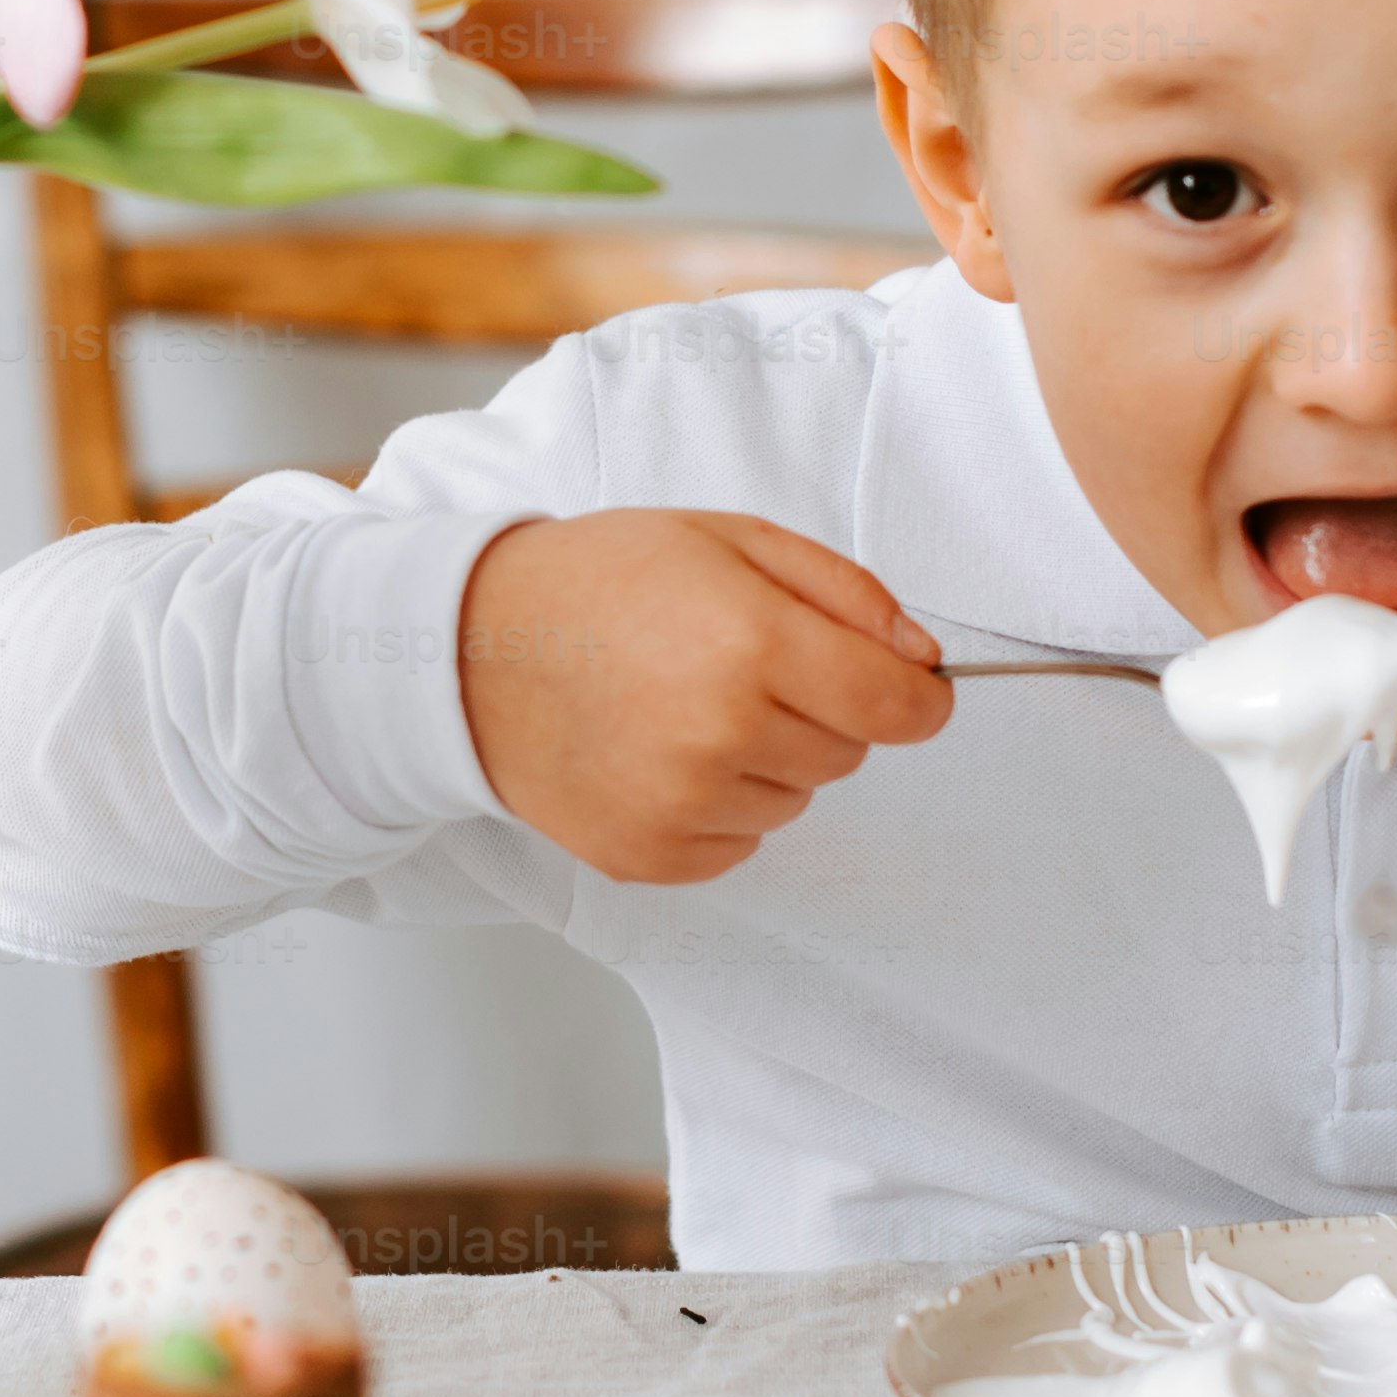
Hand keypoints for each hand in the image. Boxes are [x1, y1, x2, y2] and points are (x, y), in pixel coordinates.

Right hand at [456, 511, 953, 886]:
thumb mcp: (732, 540)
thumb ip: (845, 594)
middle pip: (848, 754)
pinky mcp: (649, 856)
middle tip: (739, 666)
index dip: (919, 698)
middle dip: (818, 710)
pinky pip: (740, 844)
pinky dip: (718, 806)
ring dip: (765, 760)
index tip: (907, 688)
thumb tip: (921, 660)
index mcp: (751, 643)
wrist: (475, 649)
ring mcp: (681, 805)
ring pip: (794, 800)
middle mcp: (721, 734)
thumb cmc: (601, 583)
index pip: (900, 709)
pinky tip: (660, 753)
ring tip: (686, 707)